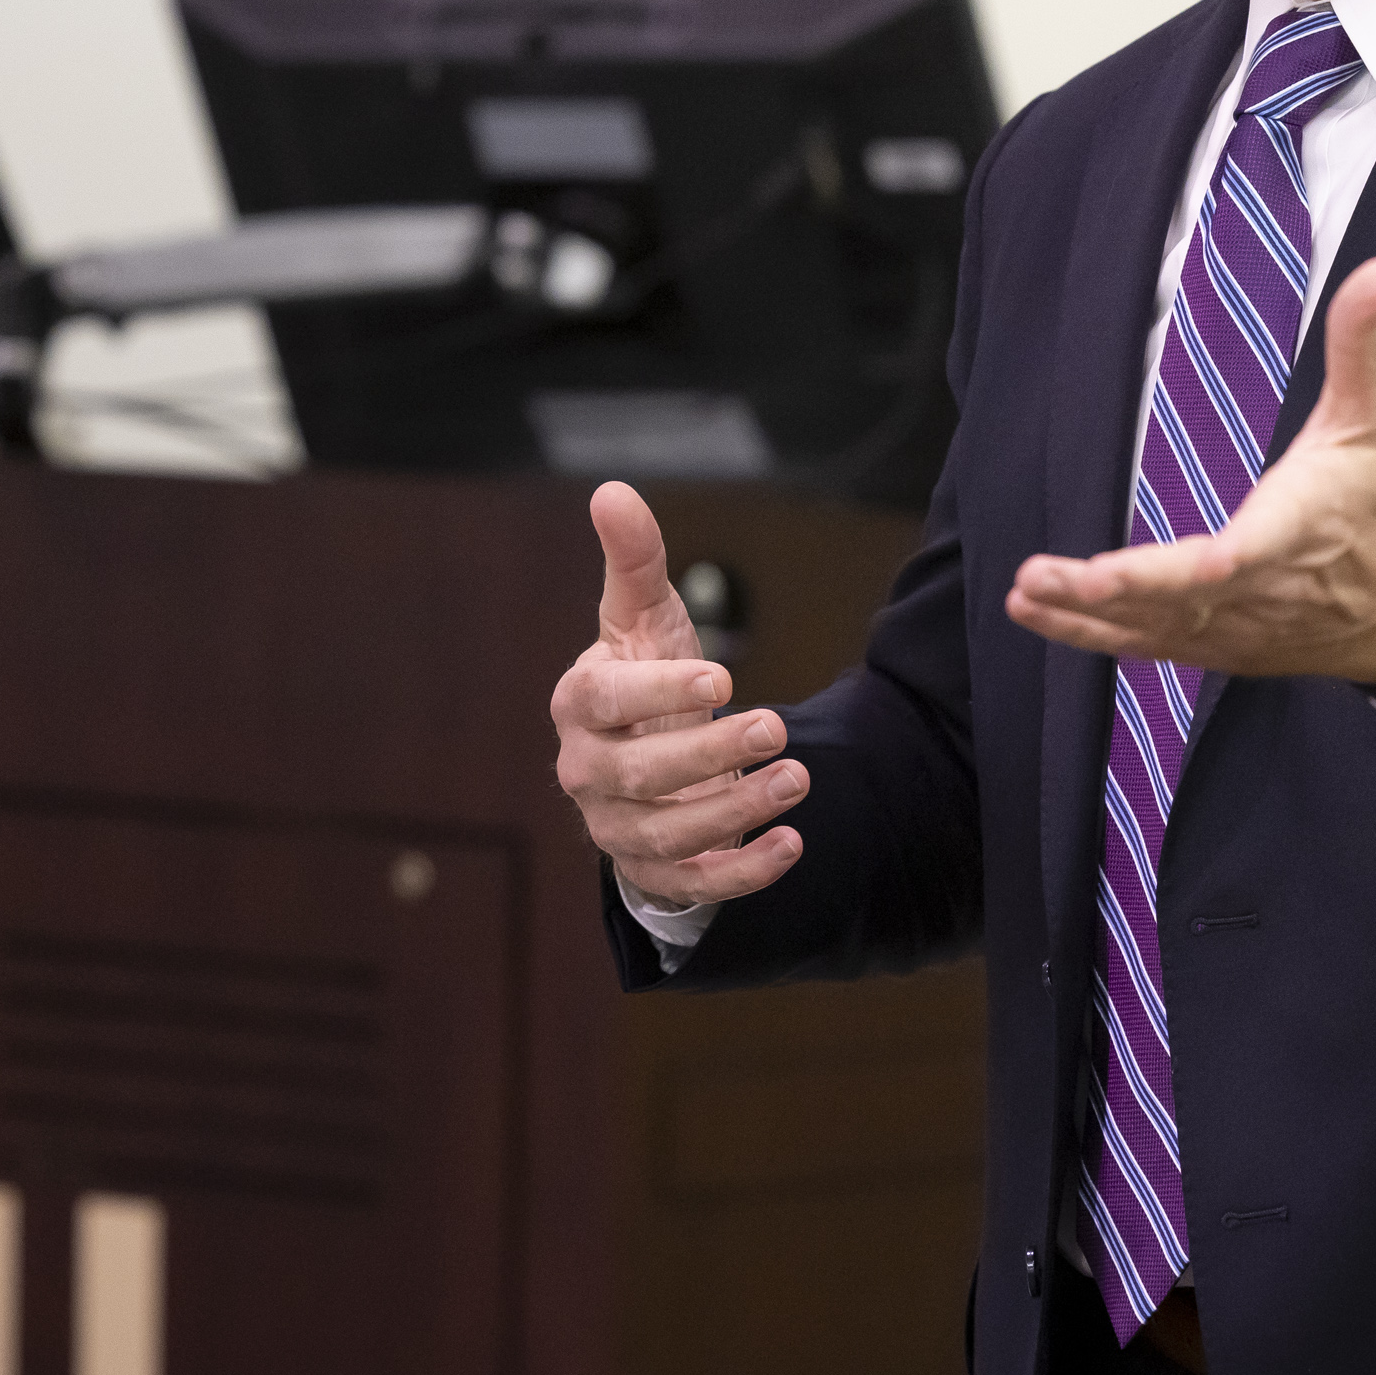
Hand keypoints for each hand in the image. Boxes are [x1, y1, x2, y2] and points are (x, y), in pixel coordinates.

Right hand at [549, 481, 807, 912]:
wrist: (652, 760)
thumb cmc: (646, 677)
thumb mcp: (644, 616)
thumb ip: (634, 558)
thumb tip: (612, 490)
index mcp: (578, 705)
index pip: (604, 701)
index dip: (658, 692)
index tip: (725, 677)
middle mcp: (586, 772)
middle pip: (639, 774)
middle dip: (710, 754)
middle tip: (778, 727)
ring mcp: (615, 829)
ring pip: (666, 834)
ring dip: (735, 811)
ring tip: (798, 778)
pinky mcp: (653, 873)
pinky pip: (693, 884)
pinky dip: (742, 872)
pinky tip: (791, 843)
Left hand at [1005, 257, 1375, 682]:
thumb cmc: (1371, 499)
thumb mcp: (1373, 414)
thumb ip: (1360, 342)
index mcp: (1296, 530)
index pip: (1250, 555)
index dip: (1213, 567)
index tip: (1177, 568)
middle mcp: (1262, 589)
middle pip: (1182, 599)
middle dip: (1114, 590)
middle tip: (1044, 575)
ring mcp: (1235, 626)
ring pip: (1154, 627)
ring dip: (1084, 614)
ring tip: (1028, 591)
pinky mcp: (1214, 644)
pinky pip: (1145, 645)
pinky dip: (1089, 635)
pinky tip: (1036, 614)